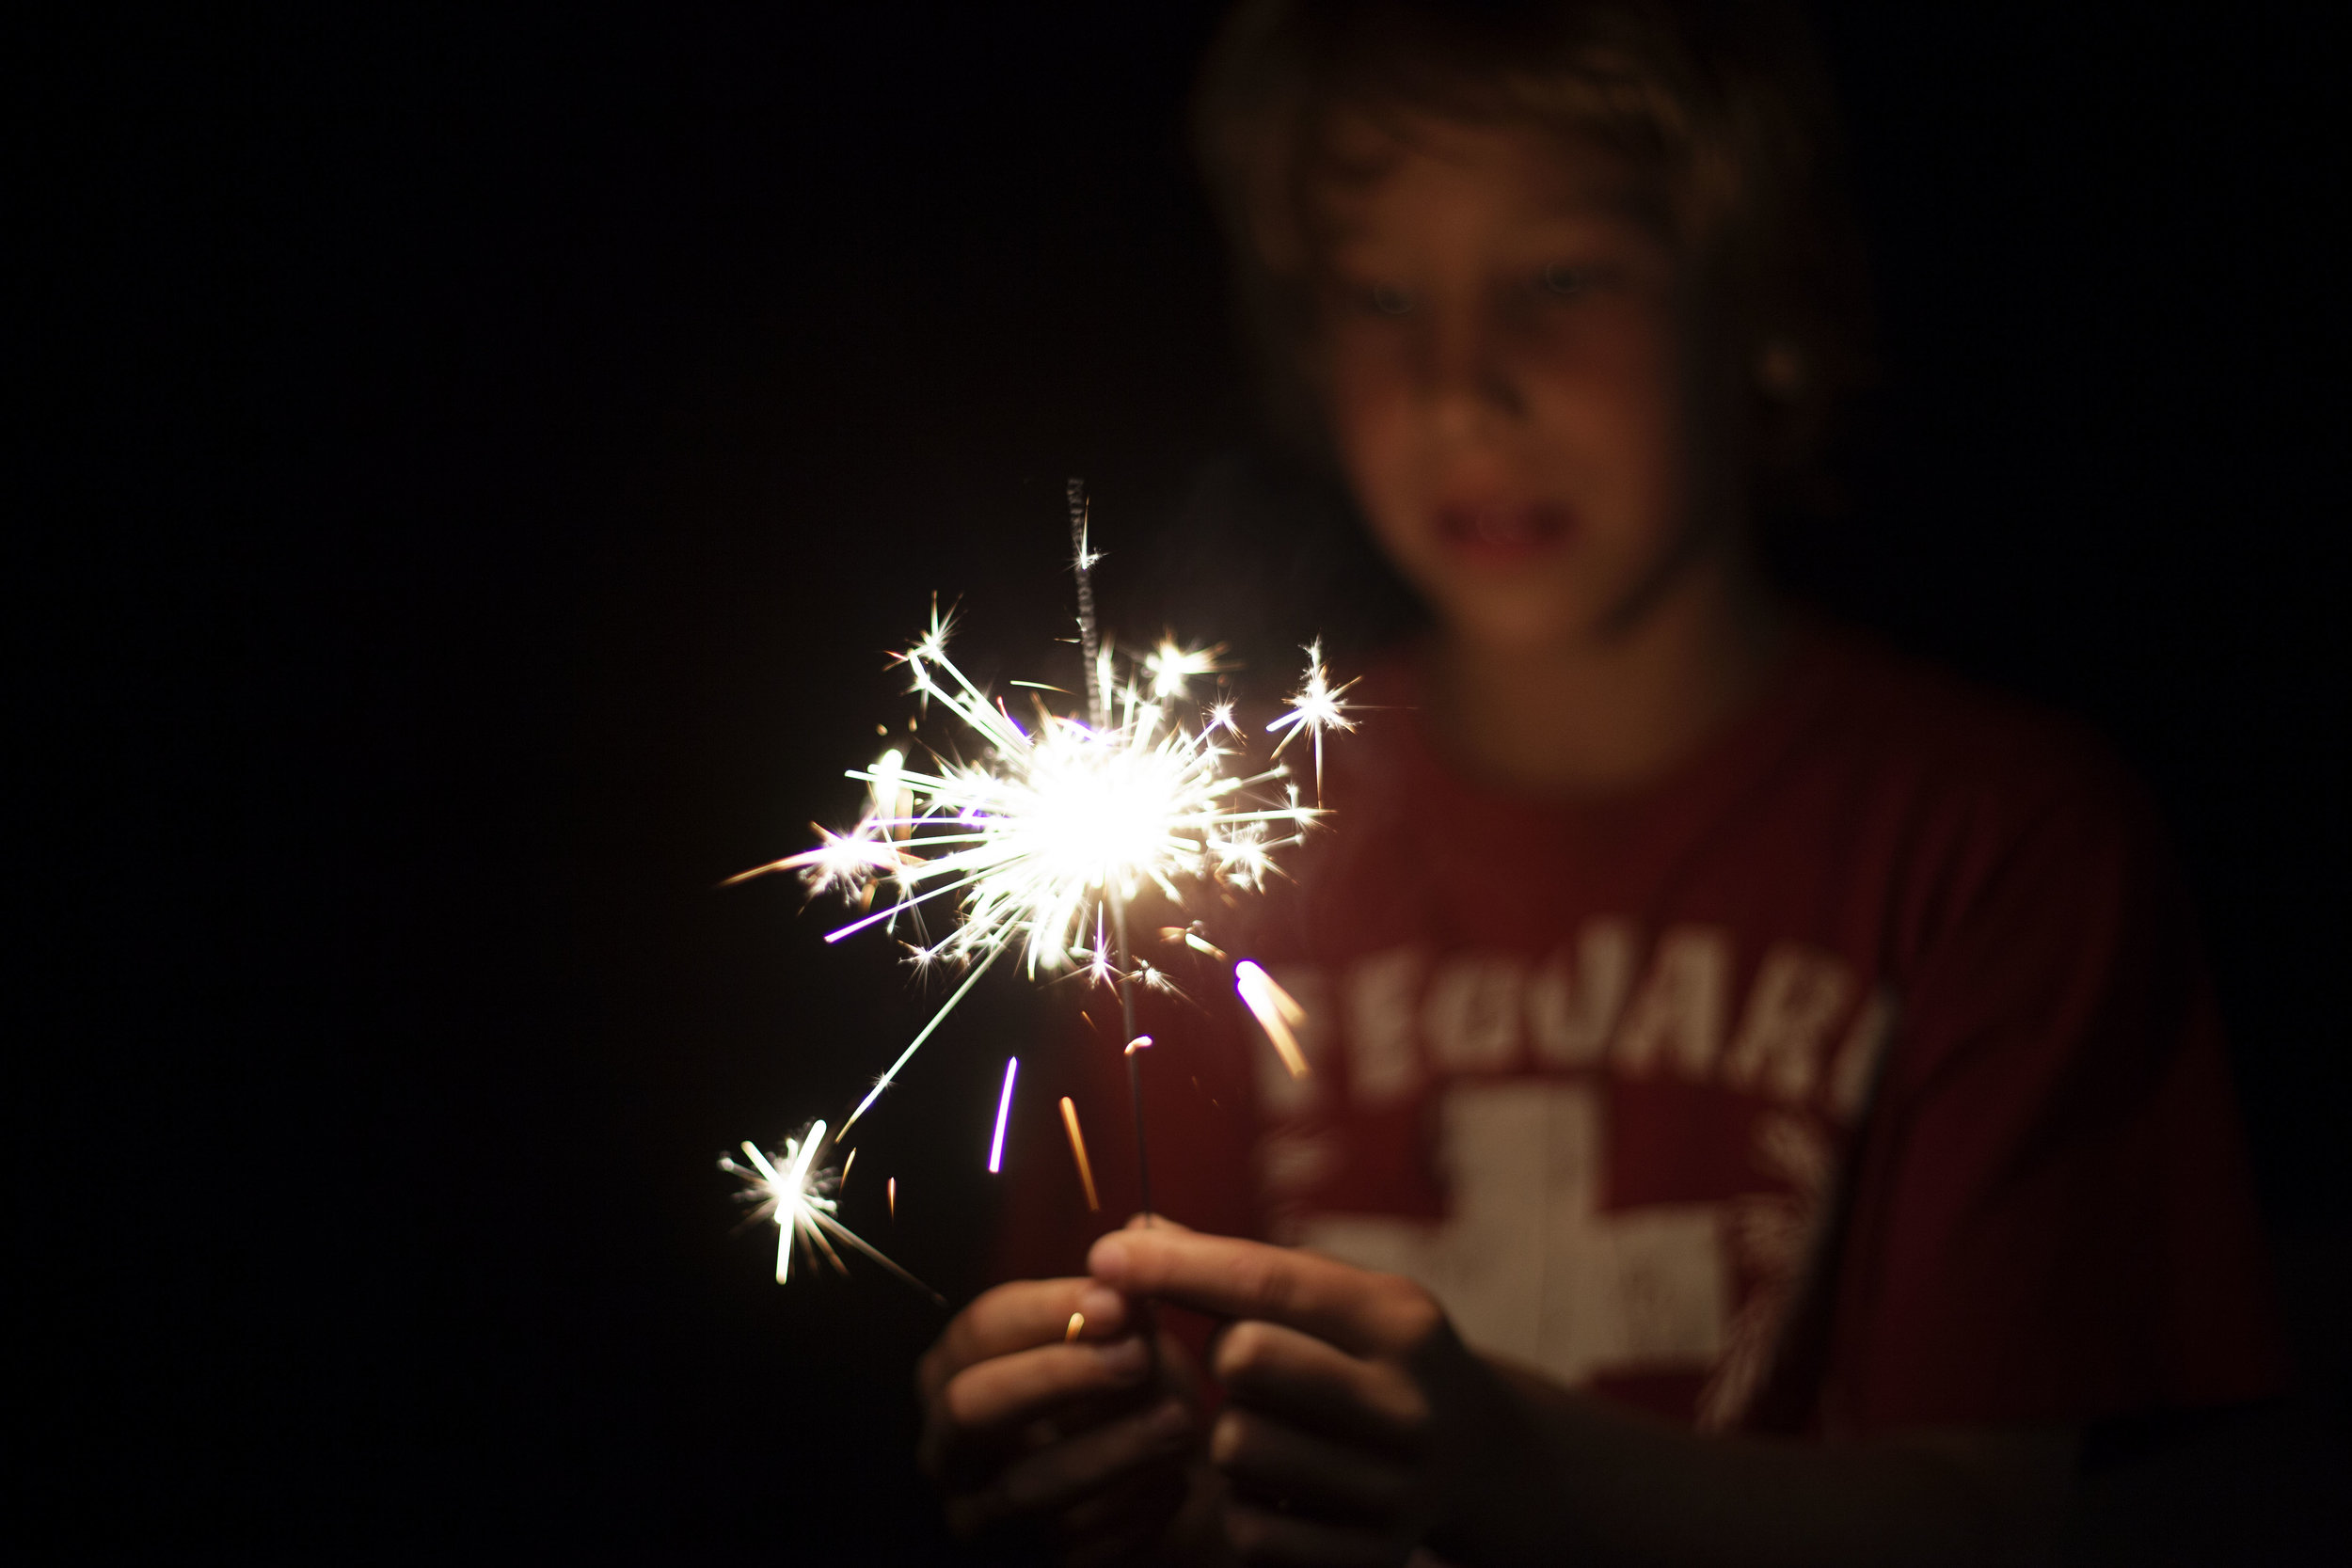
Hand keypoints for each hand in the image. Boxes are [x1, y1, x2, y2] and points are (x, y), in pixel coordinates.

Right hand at [917, 1275, 1199, 1564]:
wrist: (1176, 1474)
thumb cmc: (1137, 1386)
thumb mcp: (1134, 1326)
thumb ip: (1133, 1280)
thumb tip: (1141, 1230)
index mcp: (961, 1365)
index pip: (982, 1328)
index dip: (1047, 1312)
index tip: (1117, 1301)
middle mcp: (951, 1442)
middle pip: (974, 1406)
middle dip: (1058, 1378)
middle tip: (1136, 1358)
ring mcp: (982, 1513)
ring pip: (1025, 1488)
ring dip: (1110, 1450)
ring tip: (1180, 1421)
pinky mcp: (1028, 1565)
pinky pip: (1069, 1547)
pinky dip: (1129, 1514)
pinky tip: (1177, 1484)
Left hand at [1089, 1228, 1551, 1566]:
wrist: (1483, 1458)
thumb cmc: (1380, 1357)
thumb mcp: (1342, 1297)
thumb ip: (1242, 1268)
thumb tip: (1133, 1236)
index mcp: (1398, 1321)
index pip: (1265, 1280)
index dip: (1174, 1266)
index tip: (1105, 1257)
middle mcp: (1406, 1405)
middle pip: (1244, 1358)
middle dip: (1224, 1355)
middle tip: (1252, 1362)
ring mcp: (1393, 1491)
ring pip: (1237, 1446)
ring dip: (1230, 1433)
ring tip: (1274, 1425)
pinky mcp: (1369, 1559)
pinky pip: (1250, 1529)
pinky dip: (1245, 1505)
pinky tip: (1282, 1485)